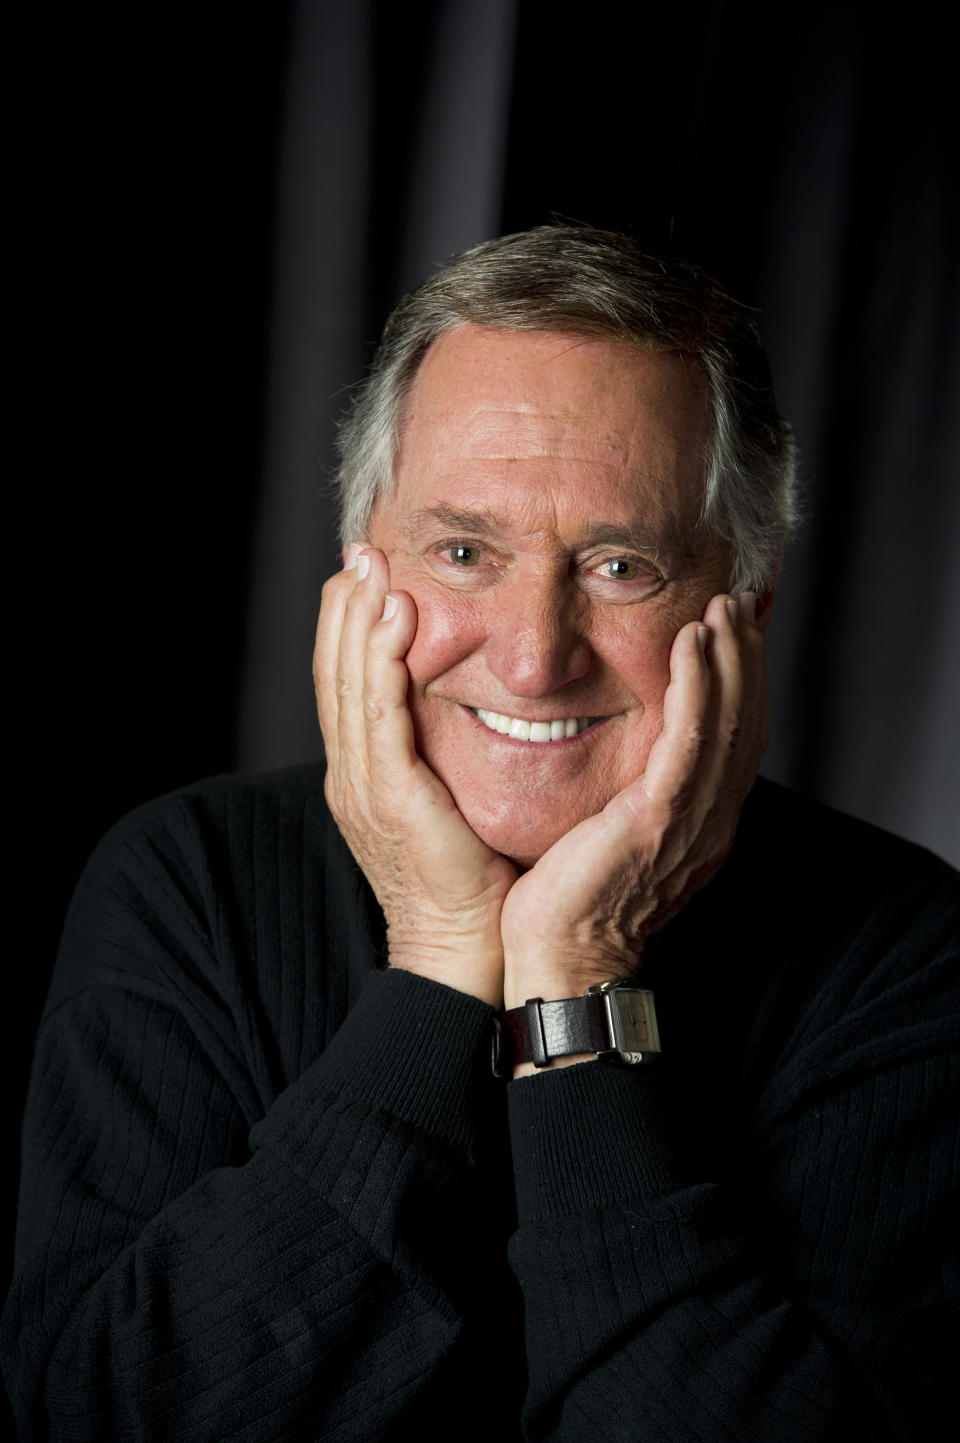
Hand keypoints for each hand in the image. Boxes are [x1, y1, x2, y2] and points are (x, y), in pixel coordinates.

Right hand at [314, 546, 516, 1006]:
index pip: (347, 685)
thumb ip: (437, 757)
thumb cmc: (468, 882)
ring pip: (350, 685)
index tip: (363, 576)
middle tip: (357, 551)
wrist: (465, 950)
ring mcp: (364, 785)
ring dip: (358, 621)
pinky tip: (393, 620)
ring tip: (370, 568)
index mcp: (363, 775)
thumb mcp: (445, 806)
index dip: (349, 628)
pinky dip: (381, 662)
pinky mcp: (390, 797)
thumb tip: (458, 711)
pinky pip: (380, 717)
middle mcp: (352, 774)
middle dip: (345, 609)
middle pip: (336, 674)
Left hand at [500, 592, 767, 1031]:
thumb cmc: (572, 903)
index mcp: (701, 825)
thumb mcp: (614, 839)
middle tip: (735, 602)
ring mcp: (691, 821)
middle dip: (744, 659)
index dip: (738, 682)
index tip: (727, 633)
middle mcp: (710, 820)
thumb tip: (625, 760)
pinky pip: (691, 740)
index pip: (735, 739)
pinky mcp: (659, 818)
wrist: (560, 962)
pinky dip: (698, 688)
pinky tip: (691, 645)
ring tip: (720, 609)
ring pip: (728, 723)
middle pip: (746, 723)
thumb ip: (635, 798)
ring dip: (727, 660)